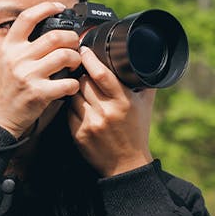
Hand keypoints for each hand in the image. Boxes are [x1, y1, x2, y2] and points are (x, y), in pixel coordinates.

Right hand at [0, 2, 82, 137]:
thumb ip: (14, 47)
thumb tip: (35, 32)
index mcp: (7, 47)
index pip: (28, 18)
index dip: (47, 8)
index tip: (60, 8)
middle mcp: (17, 58)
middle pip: (55, 36)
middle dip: (71, 38)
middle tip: (74, 44)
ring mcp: (28, 76)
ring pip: (65, 56)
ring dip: (76, 59)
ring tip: (75, 64)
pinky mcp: (39, 94)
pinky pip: (67, 83)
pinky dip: (74, 84)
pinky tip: (71, 86)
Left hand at [67, 47, 155, 176]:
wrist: (126, 164)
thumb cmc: (136, 132)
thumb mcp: (146, 106)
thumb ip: (144, 84)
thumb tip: (144, 61)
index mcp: (123, 102)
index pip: (101, 74)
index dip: (89, 58)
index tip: (84, 50)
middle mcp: (105, 112)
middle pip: (83, 82)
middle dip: (81, 73)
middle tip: (82, 70)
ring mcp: (90, 123)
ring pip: (73, 95)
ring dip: (75, 89)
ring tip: (82, 89)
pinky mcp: (78, 134)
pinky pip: (68, 111)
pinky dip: (72, 105)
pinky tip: (79, 105)